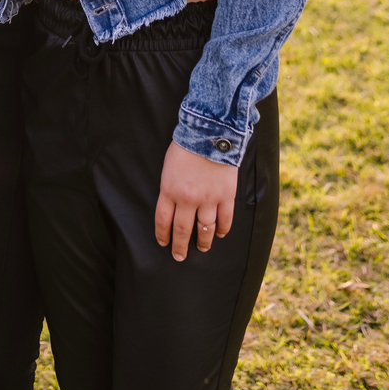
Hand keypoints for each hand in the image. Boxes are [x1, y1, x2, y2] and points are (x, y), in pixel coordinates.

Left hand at [154, 140, 237, 260]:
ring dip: (203, 242)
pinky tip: (221, 234)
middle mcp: (188, 199)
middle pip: (182, 230)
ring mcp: (208, 199)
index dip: (163, 235)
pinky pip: (225, 220)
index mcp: (169, 190)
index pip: (163, 221)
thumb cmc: (186, 146)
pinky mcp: (226, 196)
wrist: (210, 132)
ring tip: (202, 248)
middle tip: (179, 257)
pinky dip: (223, 229)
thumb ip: (170, 187)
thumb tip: (172, 205)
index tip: (164, 244)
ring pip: (205, 229)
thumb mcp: (168, 167)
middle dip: (180, 246)